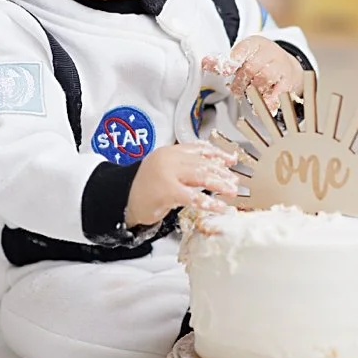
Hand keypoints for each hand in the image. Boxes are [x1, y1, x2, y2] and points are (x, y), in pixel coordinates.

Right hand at [126, 137, 243, 227]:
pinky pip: (193, 197)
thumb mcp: (163, 172)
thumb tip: (209, 171)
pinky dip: (209, 203)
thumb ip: (182, 168)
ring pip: (201, 176)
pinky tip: (220, 208)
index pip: (198, 148)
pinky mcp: (167, 191)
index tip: (231, 160)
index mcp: (169, 152)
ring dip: (219, 184)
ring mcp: (168, 174)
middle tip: (234, 181)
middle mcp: (169, 159)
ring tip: (232, 191)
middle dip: (221, 172)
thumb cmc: (144, 191)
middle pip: (202, 162)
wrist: (123, 203)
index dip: (217, 154)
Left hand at [225, 34, 303, 111]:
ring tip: (250, 92)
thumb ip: (224, 63)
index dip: (232, 62)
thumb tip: (204, 63)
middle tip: (237, 89)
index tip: (225, 71)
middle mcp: (269, 52)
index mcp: (255, 44)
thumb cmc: (258, 62)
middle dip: (240, 83)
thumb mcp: (242, 57)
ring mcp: (280, 67)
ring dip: (253, 91)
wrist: (285, 66)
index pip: (242, 51)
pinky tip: (261, 106)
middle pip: (250, 69)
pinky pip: (276, 94)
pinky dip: (268, 102)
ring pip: (262, 81)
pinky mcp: (288, 83)